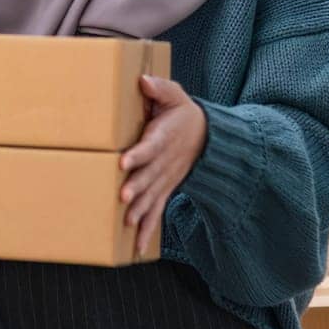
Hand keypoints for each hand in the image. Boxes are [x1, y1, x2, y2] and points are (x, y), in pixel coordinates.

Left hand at [120, 74, 206, 258]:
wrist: (206, 138)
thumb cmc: (182, 113)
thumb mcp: (174, 95)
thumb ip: (159, 88)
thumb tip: (143, 81)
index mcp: (163, 138)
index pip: (149, 147)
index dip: (137, 154)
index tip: (123, 160)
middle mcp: (164, 162)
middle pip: (149, 176)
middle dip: (136, 187)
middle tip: (122, 197)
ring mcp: (165, 179)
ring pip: (152, 197)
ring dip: (141, 210)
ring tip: (128, 223)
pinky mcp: (165, 190)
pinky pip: (157, 211)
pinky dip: (149, 230)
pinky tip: (138, 247)